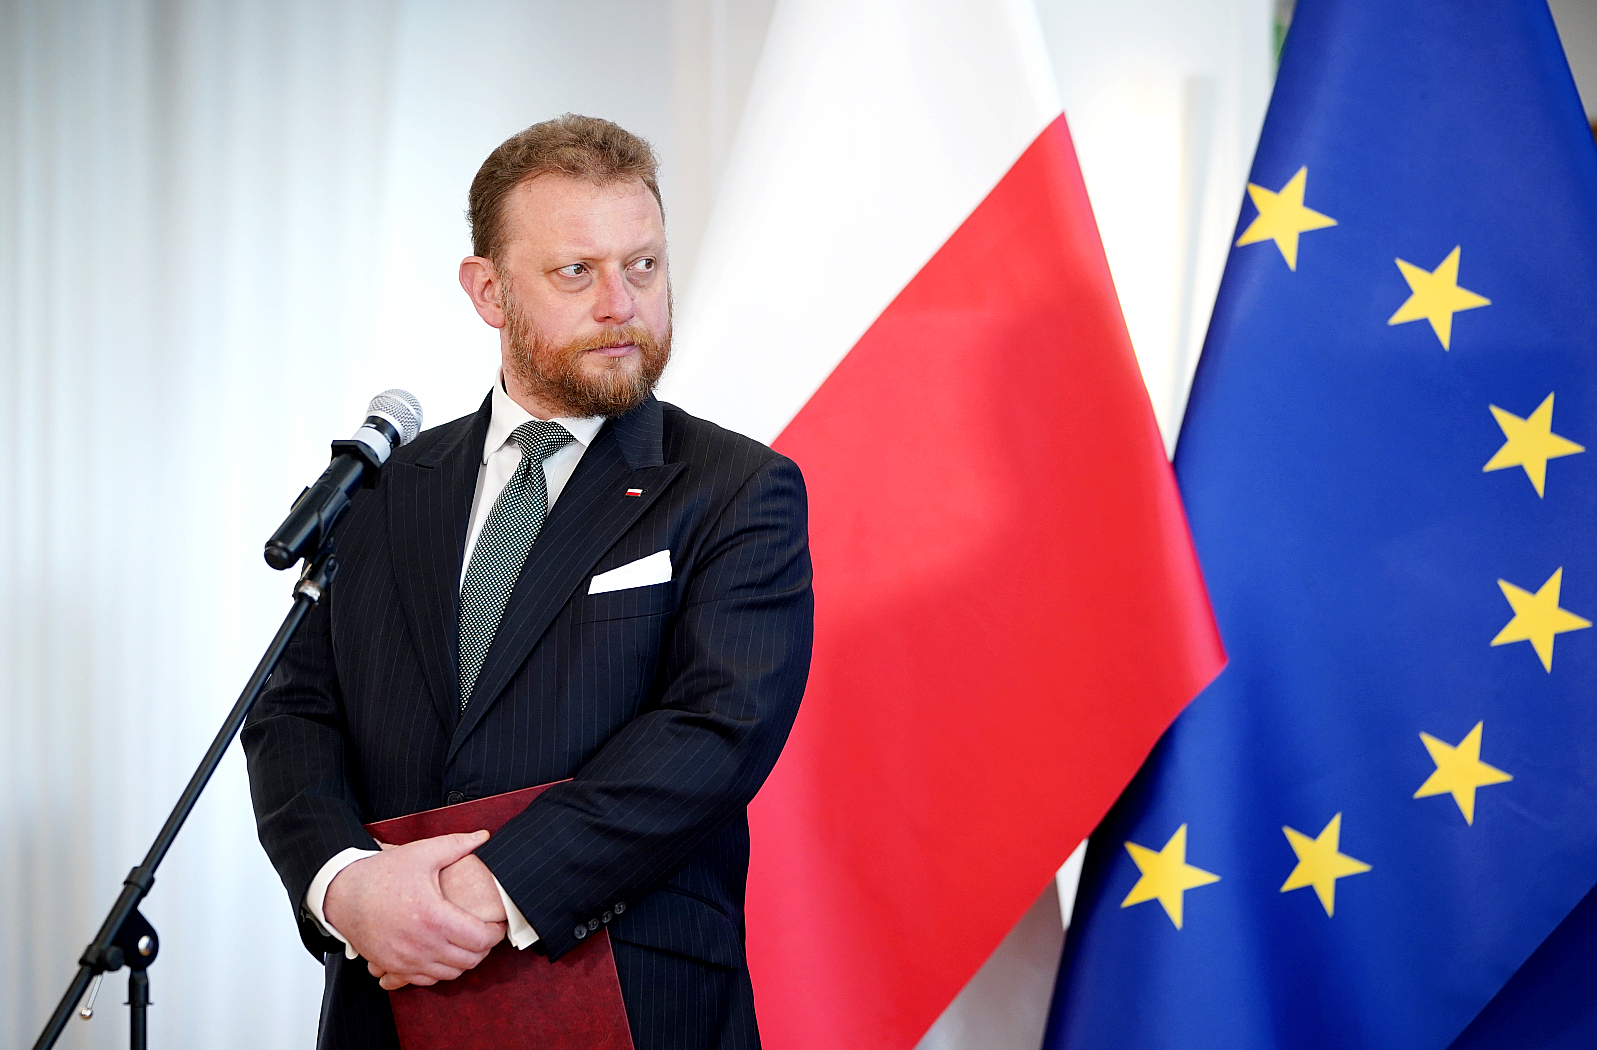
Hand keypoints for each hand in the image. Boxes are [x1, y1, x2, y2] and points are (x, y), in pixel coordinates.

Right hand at [323, 830, 506, 990]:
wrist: (342, 893)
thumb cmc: (381, 874)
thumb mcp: (421, 854)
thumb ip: (456, 845)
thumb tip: (483, 836)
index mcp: (434, 917)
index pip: (480, 938)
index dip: (496, 933)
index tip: (498, 923)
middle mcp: (422, 944)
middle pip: (469, 960)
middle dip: (484, 947)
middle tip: (486, 931)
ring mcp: (406, 960)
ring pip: (450, 974)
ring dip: (463, 960)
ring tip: (467, 942)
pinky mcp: (393, 966)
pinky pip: (426, 980)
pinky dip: (440, 971)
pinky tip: (443, 953)